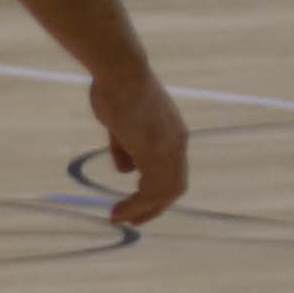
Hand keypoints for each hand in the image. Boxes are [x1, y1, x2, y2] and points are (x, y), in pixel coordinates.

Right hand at [85, 62, 187, 228]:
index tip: (137, 202)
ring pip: (164, 192)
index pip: (172, 171)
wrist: (120, 72)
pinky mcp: (155, 153)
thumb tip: (126, 169)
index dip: (158, 191)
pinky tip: (118, 211)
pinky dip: (136, 205)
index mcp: (172, 134)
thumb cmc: (117, 88)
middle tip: (133, 220)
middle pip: (174, 187)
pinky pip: (149, 190)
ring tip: (119, 217)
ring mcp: (168, 149)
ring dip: (142, 209)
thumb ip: (124, 147)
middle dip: (154, 207)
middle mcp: (176, 144)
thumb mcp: (120, 123)